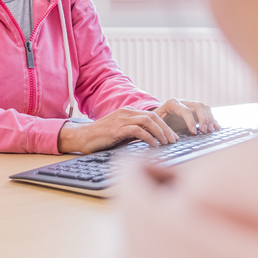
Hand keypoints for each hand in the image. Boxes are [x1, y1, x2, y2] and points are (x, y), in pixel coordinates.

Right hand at [58, 107, 178, 153]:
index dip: (164, 125)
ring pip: (148, 121)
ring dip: (160, 133)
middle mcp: (127, 112)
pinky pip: (138, 131)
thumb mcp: (122, 133)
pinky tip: (154, 145)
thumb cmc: (102, 137)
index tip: (172, 136)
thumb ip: (135, 133)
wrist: (83, 137)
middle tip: (173, 140)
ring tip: (167, 143)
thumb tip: (151, 140)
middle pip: (153, 117)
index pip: (152, 115)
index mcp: (128, 112)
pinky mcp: (117, 129)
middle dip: (166, 129)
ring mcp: (122, 119)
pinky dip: (149, 138)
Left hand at [152, 98, 219, 134]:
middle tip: (204, 131)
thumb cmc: (156, 120)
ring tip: (210, 130)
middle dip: (203, 118)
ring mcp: (191, 105)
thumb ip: (160, 128)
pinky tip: (216, 127)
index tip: (194, 132)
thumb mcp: (155, 122)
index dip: (190, 121)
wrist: (159, 115)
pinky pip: (207, 112)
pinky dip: (213, 119)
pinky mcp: (196, 110)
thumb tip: (169, 138)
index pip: (185, 110)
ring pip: (204, 107)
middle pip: (198, 106)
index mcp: (172, 104)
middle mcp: (183, 102)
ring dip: (209, 119)